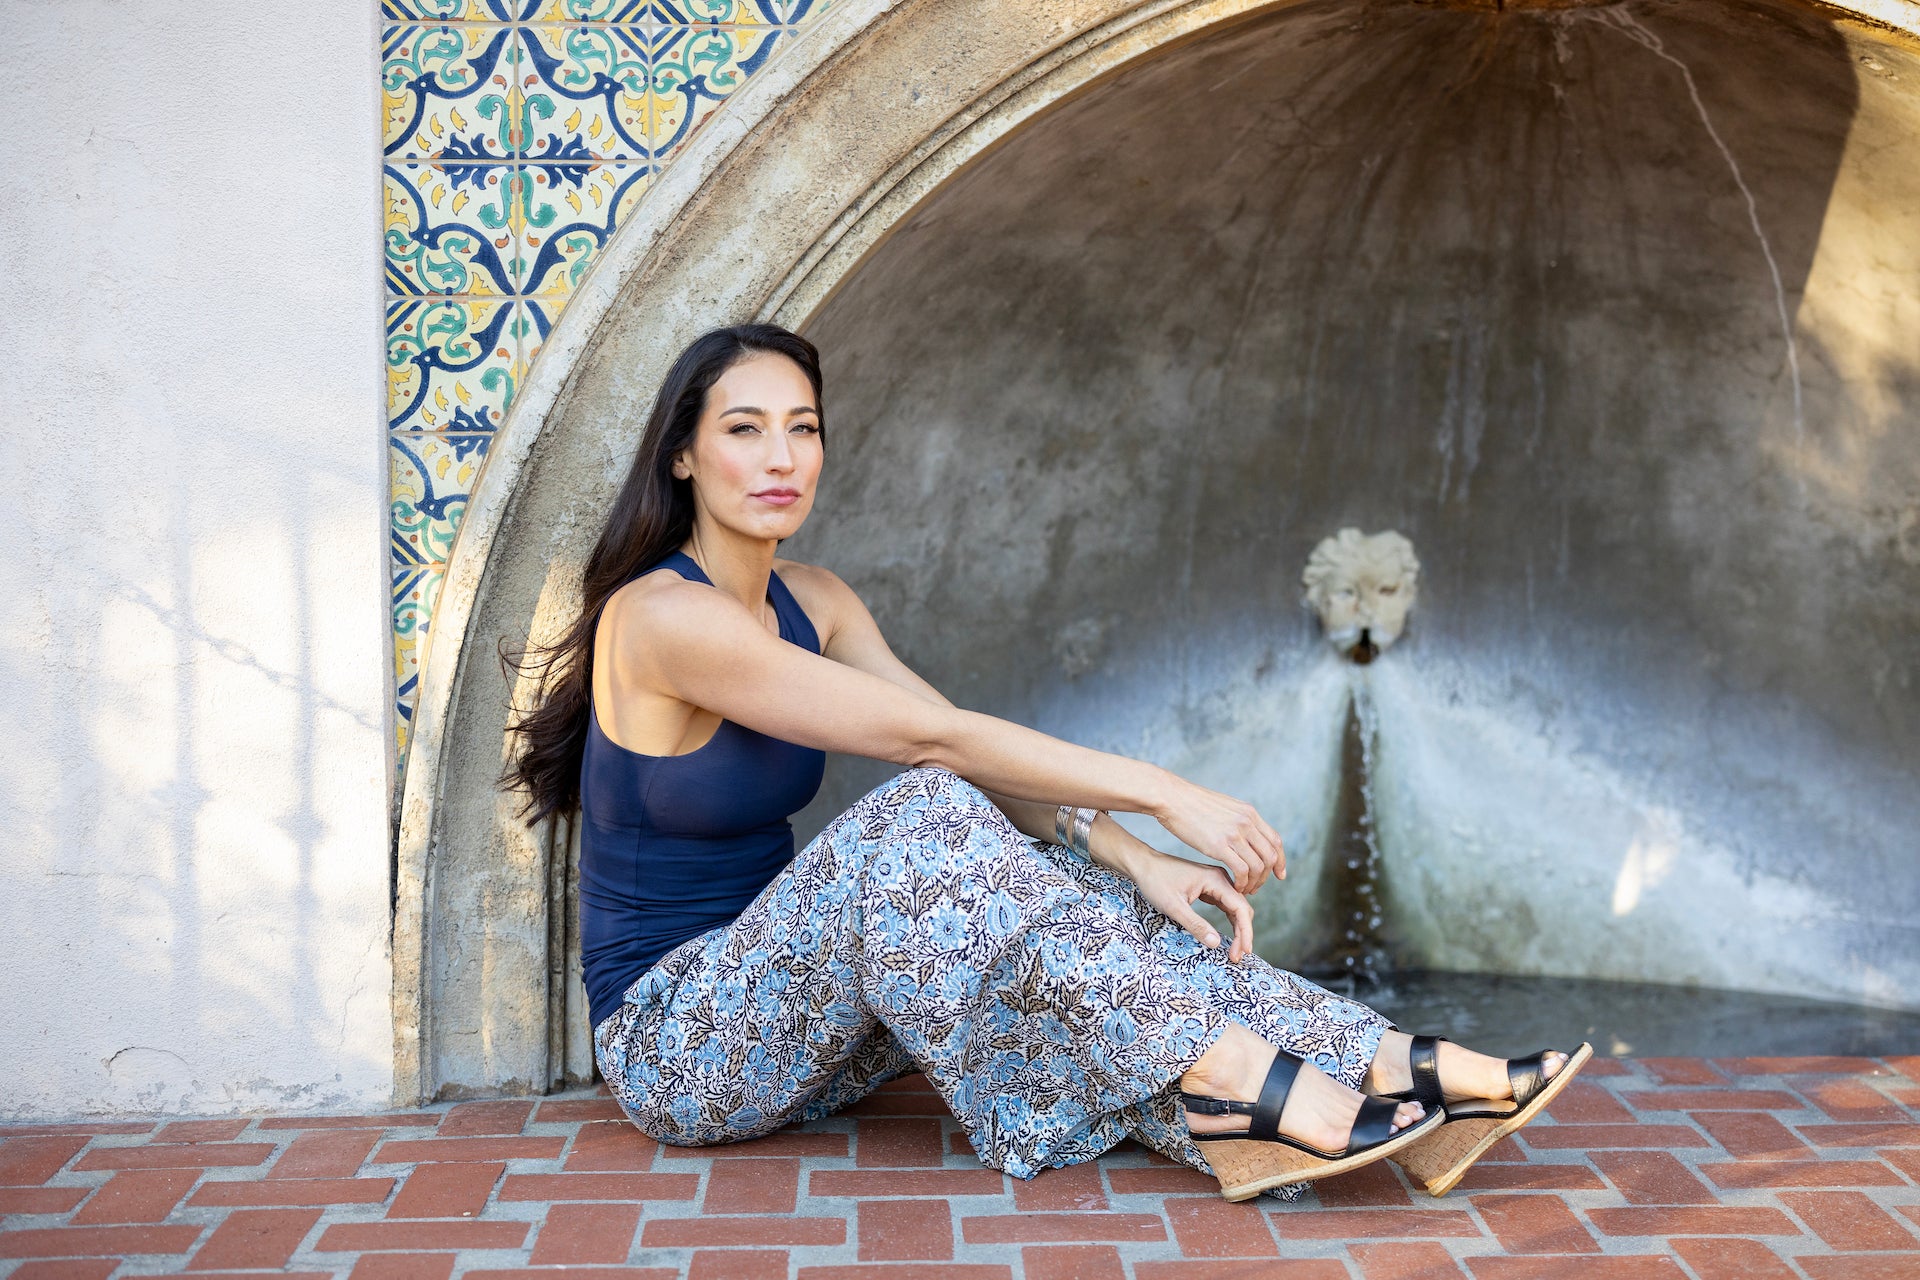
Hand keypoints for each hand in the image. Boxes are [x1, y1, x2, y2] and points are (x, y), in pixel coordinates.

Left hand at [1130, 850, 1257, 962]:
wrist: (1143, 865)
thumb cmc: (1155, 881)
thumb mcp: (1173, 906)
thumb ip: (1195, 924)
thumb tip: (1216, 943)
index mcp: (1215, 879)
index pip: (1240, 908)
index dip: (1245, 932)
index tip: (1244, 951)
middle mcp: (1220, 878)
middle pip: (1242, 909)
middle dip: (1243, 934)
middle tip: (1237, 956)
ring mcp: (1216, 882)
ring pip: (1236, 908)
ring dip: (1238, 929)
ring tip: (1235, 951)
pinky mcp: (1210, 888)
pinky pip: (1227, 906)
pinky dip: (1231, 922)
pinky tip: (1230, 937)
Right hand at [1153, 777, 1285, 894]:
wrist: (1172, 797)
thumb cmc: (1190, 803)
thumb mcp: (1223, 806)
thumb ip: (1237, 819)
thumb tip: (1243, 831)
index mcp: (1249, 813)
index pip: (1276, 840)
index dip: (1280, 860)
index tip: (1279, 874)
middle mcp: (1246, 823)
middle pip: (1270, 856)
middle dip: (1267, 876)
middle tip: (1256, 886)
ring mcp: (1234, 834)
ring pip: (1258, 866)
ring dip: (1254, 883)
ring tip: (1244, 889)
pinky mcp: (1219, 845)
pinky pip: (1241, 870)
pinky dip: (1242, 883)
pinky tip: (1235, 886)